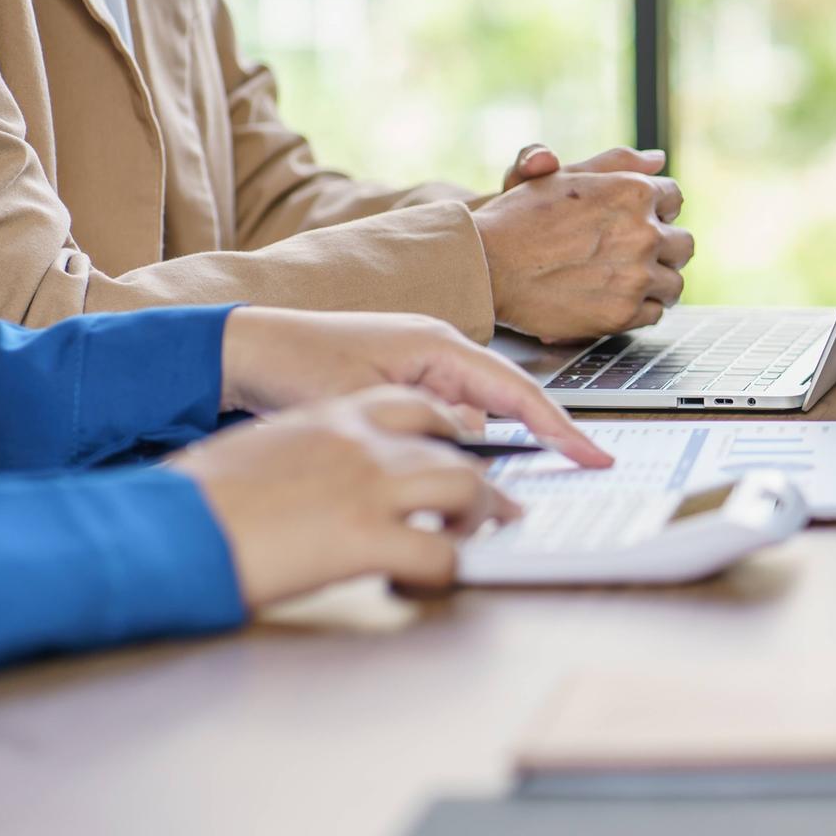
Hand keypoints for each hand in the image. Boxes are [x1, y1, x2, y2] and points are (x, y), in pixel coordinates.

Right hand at [170, 388, 520, 607]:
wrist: (162, 525)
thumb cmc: (195, 500)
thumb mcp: (259, 456)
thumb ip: (309, 457)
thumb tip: (328, 484)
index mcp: (331, 417)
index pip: (418, 407)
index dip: (450, 435)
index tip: (462, 457)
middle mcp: (360, 440)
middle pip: (454, 447)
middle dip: (481, 480)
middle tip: (493, 510)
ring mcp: (368, 484)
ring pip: (465, 486)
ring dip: (480, 517)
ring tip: (471, 542)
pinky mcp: (365, 535)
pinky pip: (441, 553)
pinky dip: (448, 571)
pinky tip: (431, 582)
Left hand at [219, 306, 610, 467]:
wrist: (240, 351)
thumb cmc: (292, 364)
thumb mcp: (363, 403)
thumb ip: (424, 428)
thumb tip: (474, 450)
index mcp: (438, 345)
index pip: (517, 391)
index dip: (560, 427)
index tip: (594, 456)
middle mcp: (439, 353)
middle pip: (506, 406)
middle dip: (537, 443)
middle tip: (566, 480)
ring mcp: (424, 370)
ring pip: (476, 421)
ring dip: (484, 454)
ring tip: (494, 490)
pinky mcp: (406, 388)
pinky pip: (449, 423)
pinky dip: (455, 451)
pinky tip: (447, 477)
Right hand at [473, 145, 695, 342]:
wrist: (486, 266)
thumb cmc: (520, 217)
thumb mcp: (564, 176)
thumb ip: (616, 164)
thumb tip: (658, 160)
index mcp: (633, 192)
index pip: (674, 199)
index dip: (656, 210)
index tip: (639, 220)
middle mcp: (644, 233)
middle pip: (683, 244)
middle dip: (664, 247)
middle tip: (637, 253)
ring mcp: (637, 275)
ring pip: (674, 282)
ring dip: (656, 281)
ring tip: (628, 279)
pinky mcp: (624, 313)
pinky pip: (655, 313)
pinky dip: (640, 308)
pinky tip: (615, 299)